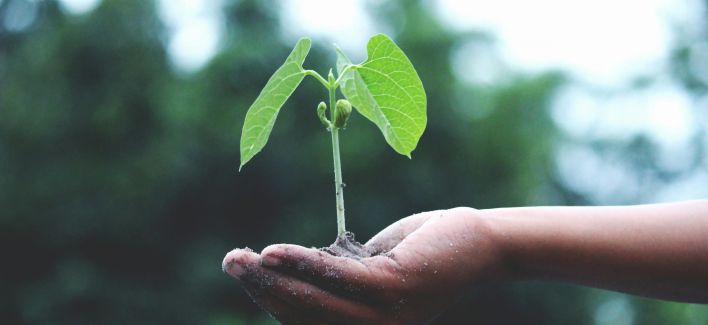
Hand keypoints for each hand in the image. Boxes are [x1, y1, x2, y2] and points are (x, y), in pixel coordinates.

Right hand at [222, 208, 503, 323]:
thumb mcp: (371, 266)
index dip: (270, 299)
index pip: (306, 320)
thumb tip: (294, 268)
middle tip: (230, 260)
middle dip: (262, 289)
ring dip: (272, 279)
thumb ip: (338, 276)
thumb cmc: (423, 251)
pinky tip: (274, 252)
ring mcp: (385, 315)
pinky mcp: (395, 288)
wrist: (478, 242)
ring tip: (240, 258)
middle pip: (303, 315)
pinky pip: (339, 279)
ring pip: (315, 301)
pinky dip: (303, 265)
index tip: (244, 270)